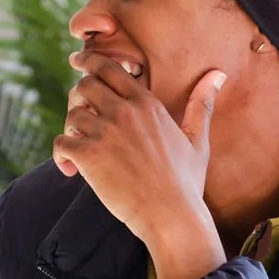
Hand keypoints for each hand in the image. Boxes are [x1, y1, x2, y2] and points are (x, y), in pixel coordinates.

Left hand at [53, 53, 226, 260]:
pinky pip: (61, 143)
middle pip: (84, 86)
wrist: (172, 216)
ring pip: (71, 115)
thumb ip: (201, 103)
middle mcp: (124, 112)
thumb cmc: (186, 182)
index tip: (78, 62)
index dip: (89, 62)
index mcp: (147, 104)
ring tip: (83, 150)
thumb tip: (218, 74)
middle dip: (78, 98)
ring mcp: (105, 133)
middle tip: (83, 119)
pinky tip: (72, 170)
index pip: (110, 69)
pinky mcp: (89, 156)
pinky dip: (61, 156)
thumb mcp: (197, 139)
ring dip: (72, 130)